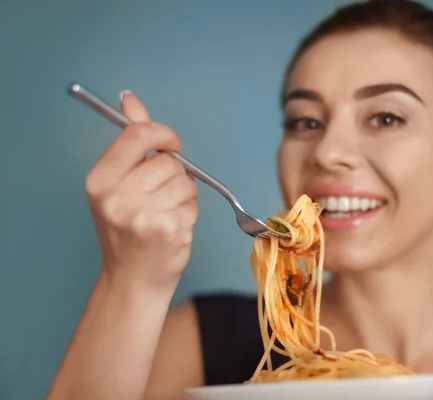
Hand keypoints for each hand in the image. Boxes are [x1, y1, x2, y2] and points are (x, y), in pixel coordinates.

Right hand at [86, 91, 198, 288]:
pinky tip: (173, 228)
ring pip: (186, 182)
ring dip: (184, 196)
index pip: (139, 135)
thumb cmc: (127, 230)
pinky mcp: (168, 229)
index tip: (172, 145)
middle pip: (168, 161)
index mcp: (100, 180)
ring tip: (165, 214)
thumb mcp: (119, 184)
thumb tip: (130, 99)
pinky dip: (190, 213)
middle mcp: (116, 196)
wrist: (132, 280)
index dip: (164, 134)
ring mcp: (143, 214)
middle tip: (159, 199)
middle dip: (174, 176)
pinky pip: (194, 203)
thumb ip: (131, 140)